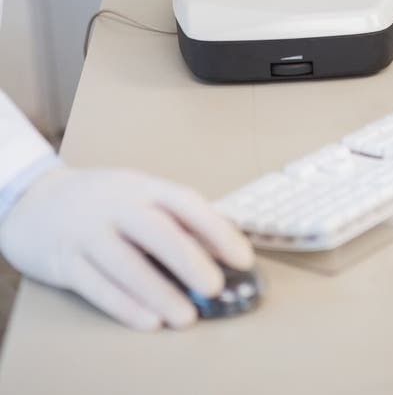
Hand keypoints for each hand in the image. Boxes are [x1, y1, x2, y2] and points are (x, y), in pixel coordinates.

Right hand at [0, 165, 253, 330]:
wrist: (35, 200)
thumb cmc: (102, 203)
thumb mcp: (138, 196)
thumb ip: (174, 220)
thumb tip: (220, 254)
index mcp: (143, 187)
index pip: (185, 202)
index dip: (216, 229)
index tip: (242, 257)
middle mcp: (116, 205)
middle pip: (155, 230)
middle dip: (188, 259)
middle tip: (216, 287)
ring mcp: (88, 231)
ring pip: (125, 262)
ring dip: (158, 292)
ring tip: (186, 317)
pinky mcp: (64, 260)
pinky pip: (96, 285)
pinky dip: (124, 305)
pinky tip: (148, 320)